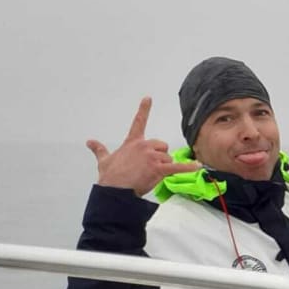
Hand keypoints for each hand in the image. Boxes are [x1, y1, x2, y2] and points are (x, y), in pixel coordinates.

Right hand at [87, 97, 201, 195]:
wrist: (115, 189)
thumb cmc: (110, 176)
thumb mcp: (104, 160)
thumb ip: (100, 149)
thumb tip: (90, 142)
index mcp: (133, 143)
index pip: (138, 122)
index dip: (143, 110)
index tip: (148, 98)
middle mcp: (144, 146)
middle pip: (162, 147)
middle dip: (160, 157)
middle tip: (150, 168)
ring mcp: (152, 156)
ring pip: (168, 159)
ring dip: (164, 168)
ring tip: (152, 176)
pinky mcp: (159, 168)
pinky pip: (177, 167)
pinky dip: (188, 167)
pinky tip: (198, 166)